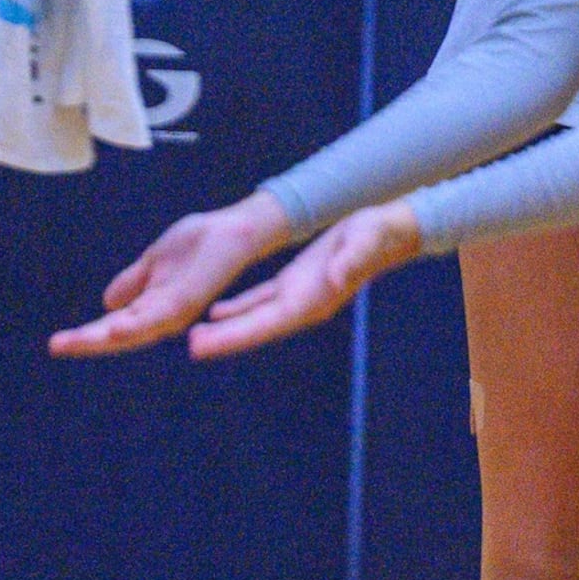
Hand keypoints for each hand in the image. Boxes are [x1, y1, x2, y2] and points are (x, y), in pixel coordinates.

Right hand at [48, 191, 296, 359]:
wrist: (234, 230)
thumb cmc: (199, 245)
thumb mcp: (154, 262)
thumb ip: (133, 282)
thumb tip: (107, 304)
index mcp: (151, 306)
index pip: (112, 326)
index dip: (85, 336)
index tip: (54, 343)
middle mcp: (162, 316)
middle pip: (118, 335)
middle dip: (86, 342)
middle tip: (54, 347)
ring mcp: (175, 311)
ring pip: (132, 331)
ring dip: (101, 339)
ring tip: (69, 343)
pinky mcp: (188, 301)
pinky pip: (157, 317)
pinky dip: (135, 325)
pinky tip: (114, 328)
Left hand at [192, 202, 423, 359]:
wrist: (387, 232)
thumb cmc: (376, 235)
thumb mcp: (364, 241)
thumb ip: (351, 261)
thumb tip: (338, 278)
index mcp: (312, 301)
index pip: (267, 324)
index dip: (235, 336)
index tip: (208, 346)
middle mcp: (301, 306)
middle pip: (254, 328)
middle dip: (224, 339)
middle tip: (191, 347)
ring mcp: (296, 297)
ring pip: (253, 318)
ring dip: (225, 330)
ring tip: (196, 338)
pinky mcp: (294, 284)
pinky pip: (259, 302)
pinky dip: (237, 310)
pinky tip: (216, 313)